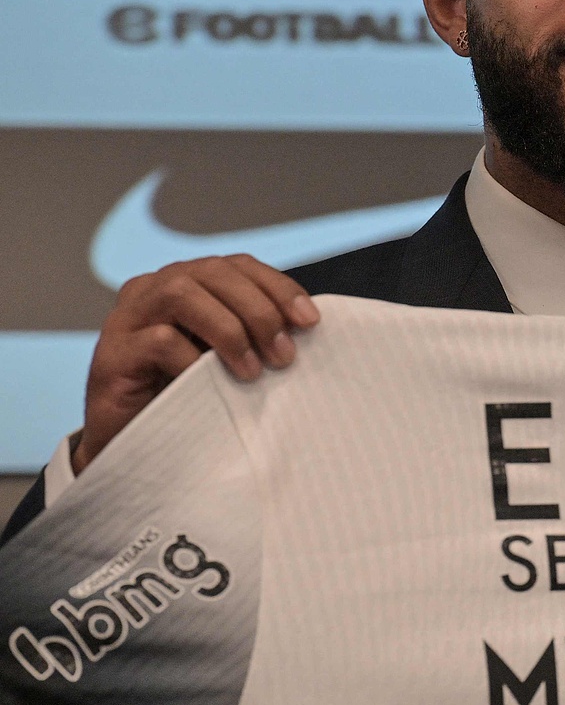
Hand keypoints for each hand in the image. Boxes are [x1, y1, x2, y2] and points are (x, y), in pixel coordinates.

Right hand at [76, 256, 318, 475]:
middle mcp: (153, 289)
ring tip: (252, 370)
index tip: (311, 321)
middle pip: (212, 272)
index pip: (238, 265)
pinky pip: (158, 340)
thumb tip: (308, 325)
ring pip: (181, 293)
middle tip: (284, 356)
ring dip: (227, 329)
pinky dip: (192, 359)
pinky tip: (209, 383)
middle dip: (258, 310)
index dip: (278, 287)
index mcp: (186, 282)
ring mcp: (128, 317)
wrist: (133, 439)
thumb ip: (255, 332)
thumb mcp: (228, 356)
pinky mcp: (113, 352)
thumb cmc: (189, 394)